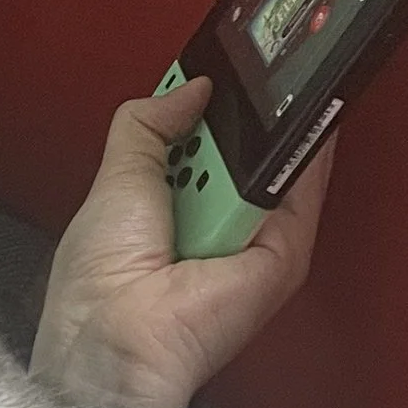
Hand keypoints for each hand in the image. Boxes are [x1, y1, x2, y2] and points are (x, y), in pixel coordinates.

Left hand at [30, 76, 334, 407]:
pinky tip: (306, 117)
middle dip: (236, 113)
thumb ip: (148, 124)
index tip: (212, 71)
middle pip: (237, 150)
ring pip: (272, 166)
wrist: (119, 335)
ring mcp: (247, 238)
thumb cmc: (101, 281)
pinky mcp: (281, 254)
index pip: (196, 144)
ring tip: (265, 93)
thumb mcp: (115, 177)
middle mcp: (208, 222)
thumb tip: (191, 86)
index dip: (203, 107)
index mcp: (164, 207)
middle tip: (245, 75)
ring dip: (268, 127)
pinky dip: (305, 153)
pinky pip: (302, 193)